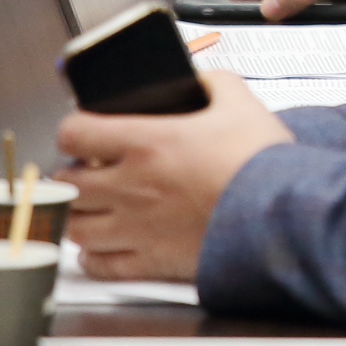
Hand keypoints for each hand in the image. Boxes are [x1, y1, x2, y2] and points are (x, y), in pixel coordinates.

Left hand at [56, 70, 291, 280]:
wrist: (280, 215)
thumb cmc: (259, 163)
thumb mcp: (241, 103)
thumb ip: (213, 83)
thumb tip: (199, 80)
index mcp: (146, 144)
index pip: (74, 133)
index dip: (75, 129)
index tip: (85, 133)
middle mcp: (129, 187)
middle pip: (65, 183)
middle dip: (72, 174)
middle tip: (87, 170)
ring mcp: (134, 228)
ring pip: (74, 226)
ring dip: (77, 215)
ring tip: (91, 208)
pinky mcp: (148, 261)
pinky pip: (98, 265)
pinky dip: (93, 256)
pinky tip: (103, 246)